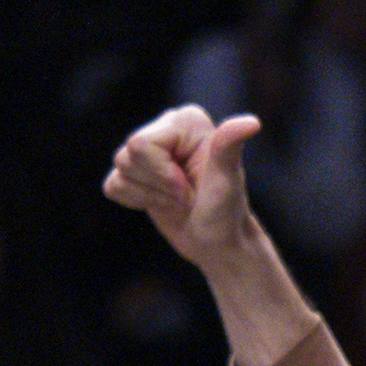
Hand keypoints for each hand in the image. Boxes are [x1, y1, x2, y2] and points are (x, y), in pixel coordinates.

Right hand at [103, 105, 260, 267]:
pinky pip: (112, 185)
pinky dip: (136, 201)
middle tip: (185, 196)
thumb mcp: (226, 181)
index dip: (164, 175)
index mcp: (185, 121)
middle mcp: (165, 127)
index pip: (141, 144)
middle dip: (157, 186)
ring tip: (177, 200)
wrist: (219, 243)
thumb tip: (252, 123)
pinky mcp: (134, 172)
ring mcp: (148, 150)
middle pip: (126, 156)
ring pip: (120, 170)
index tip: (191, 187)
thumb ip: (229, 147)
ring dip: (150, 196)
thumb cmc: (226, 213)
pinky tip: (162, 203)